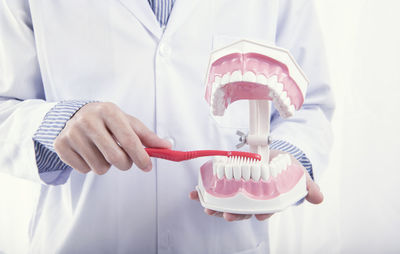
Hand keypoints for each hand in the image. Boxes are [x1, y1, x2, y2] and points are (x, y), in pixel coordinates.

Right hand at [54, 102, 170, 174]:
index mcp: (109, 111)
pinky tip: (89, 153)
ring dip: (106, 165)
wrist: (74, 115)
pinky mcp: (60, 145)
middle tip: (124, 160)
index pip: (129, 139)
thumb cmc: (107, 120)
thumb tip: (168, 147)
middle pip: (115, 157)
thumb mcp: (127, 122)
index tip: (147, 167)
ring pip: (99, 167)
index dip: (141, 157)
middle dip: (125, 164)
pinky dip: (90, 166)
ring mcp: (72, 132)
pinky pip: (84, 170)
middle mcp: (88, 120)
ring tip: (103, 152)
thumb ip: (147, 136)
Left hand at [189, 169, 322, 221]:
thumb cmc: (285, 170)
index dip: (261, 214)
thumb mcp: (299, 176)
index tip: (259, 215)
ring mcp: (237, 193)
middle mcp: (250, 200)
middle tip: (227, 215)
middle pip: (241, 211)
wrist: (273, 158)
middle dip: (234, 214)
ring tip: (207, 207)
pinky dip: (203, 192)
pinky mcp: (227, 182)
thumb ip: (307, 187)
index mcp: (267, 201)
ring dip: (215, 206)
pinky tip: (194, 194)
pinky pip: (213, 190)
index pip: (264, 211)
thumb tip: (319, 198)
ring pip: (226, 203)